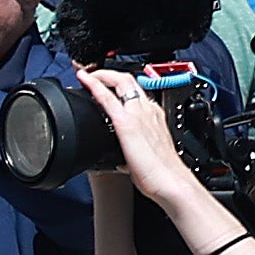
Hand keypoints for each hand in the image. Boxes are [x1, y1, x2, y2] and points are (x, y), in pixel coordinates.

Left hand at [82, 67, 204, 209]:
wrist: (170, 182)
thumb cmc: (161, 174)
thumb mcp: (146, 158)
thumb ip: (133, 154)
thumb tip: (122, 161)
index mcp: (154, 117)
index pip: (137, 92)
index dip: (120, 84)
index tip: (109, 83)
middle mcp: (148, 111)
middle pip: (129, 80)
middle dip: (110, 72)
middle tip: (93, 72)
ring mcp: (138, 114)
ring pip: (121, 81)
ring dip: (102, 74)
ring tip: (87, 74)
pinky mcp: (127, 123)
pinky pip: (108, 97)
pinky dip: (94, 85)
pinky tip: (84, 80)